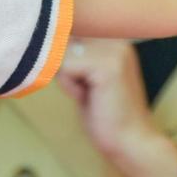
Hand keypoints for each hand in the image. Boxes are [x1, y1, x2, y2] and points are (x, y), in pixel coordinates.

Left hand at [57, 39, 176, 176]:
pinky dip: (70, 87)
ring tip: (92, 95)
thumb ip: (72, 55)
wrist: (131, 143)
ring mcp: (114, 50)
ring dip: (67, 79)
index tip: (86, 83)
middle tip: (91, 92)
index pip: (66, 33)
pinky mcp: (108, 66)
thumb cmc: (105, 115)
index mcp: (112, 39)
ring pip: (61, 55)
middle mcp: (115, 39)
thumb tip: (45, 39)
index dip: (64, 61)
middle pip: (61, 43)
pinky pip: (66, 69)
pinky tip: (92, 98)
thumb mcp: (85, 76)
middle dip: (65, 70)